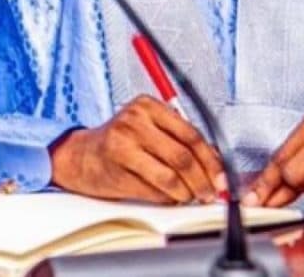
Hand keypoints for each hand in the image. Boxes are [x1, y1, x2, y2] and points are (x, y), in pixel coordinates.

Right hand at [49, 95, 224, 204]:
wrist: (81, 156)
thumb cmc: (121, 142)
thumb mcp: (150, 129)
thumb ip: (179, 139)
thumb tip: (215, 162)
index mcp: (148, 106)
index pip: (191, 134)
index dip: (211, 160)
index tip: (221, 177)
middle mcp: (134, 121)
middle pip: (182, 156)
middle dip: (202, 180)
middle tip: (209, 193)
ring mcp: (122, 145)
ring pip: (169, 177)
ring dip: (185, 193)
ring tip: (189, 196)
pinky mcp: (115, 169)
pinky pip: (153, 190)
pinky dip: (167, 198)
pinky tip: (169, 197)